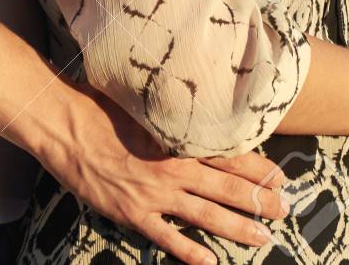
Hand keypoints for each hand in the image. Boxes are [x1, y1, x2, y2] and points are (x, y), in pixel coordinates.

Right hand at [41, 81, 289, 264]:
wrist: (64, 124)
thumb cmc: (101, 104)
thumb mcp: (143, 99)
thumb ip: (171, 110)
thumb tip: (197, 105)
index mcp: (175, 137)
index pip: (226, 154)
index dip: (256, 167)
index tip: (279, 176)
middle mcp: (171, 166)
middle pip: (225, 186)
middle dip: (258, 200)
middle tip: (285, 210)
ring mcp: (153, 193)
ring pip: (205, 214)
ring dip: (237, 227)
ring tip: (263, 237)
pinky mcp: (132, 213)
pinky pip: (167, 237)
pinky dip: (189, 252)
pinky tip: (210, 262)